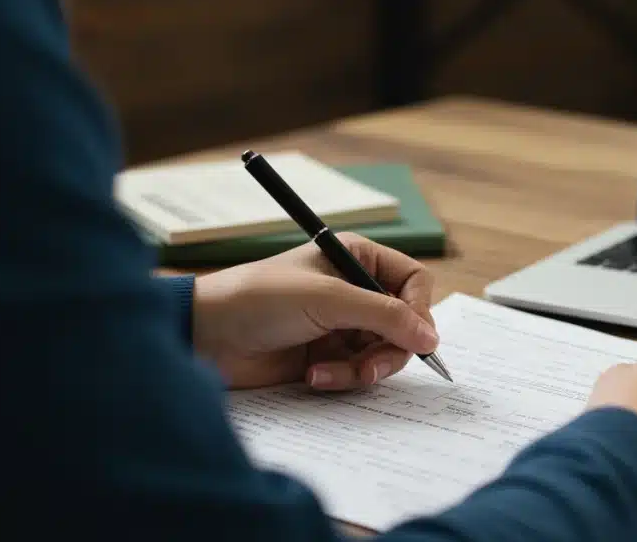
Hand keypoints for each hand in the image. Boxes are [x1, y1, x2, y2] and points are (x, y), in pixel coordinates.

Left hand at [192, 232, 438, 390]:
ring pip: (383, 353)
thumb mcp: (328, 299)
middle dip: (390, 350)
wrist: (205, 335)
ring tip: (328, 371)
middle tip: (370, 367)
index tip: (413, 336)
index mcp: (357, 259)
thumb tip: (431, 338)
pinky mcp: (327, 356)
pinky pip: (357, 373)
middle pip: (404, 324)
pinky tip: (312, 375)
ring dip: (361, 369)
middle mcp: (355, 290)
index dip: (418, 310)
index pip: (413, 282)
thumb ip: (384, 316)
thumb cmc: (258, 299)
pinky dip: (341, 378)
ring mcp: (341, 325)